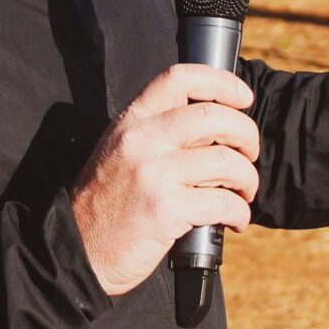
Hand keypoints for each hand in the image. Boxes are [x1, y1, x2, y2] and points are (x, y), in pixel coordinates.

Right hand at [70, 64, 259, 295]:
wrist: (79, 251)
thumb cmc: (107, 204)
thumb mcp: (121, 151)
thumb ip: (160, 133)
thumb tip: (218, 127)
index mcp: (131, 121)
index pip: (179, 78)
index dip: (221, 82)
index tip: (243, 98)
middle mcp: (141, 140)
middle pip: (214, 116)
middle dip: (246, 135)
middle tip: (249, 154)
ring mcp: (152, 173)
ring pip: (227, 161)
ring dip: (247, 179)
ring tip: (243, 193)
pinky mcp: (165, 209)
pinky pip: (223, 202)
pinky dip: (240, 211)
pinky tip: (235, 219)